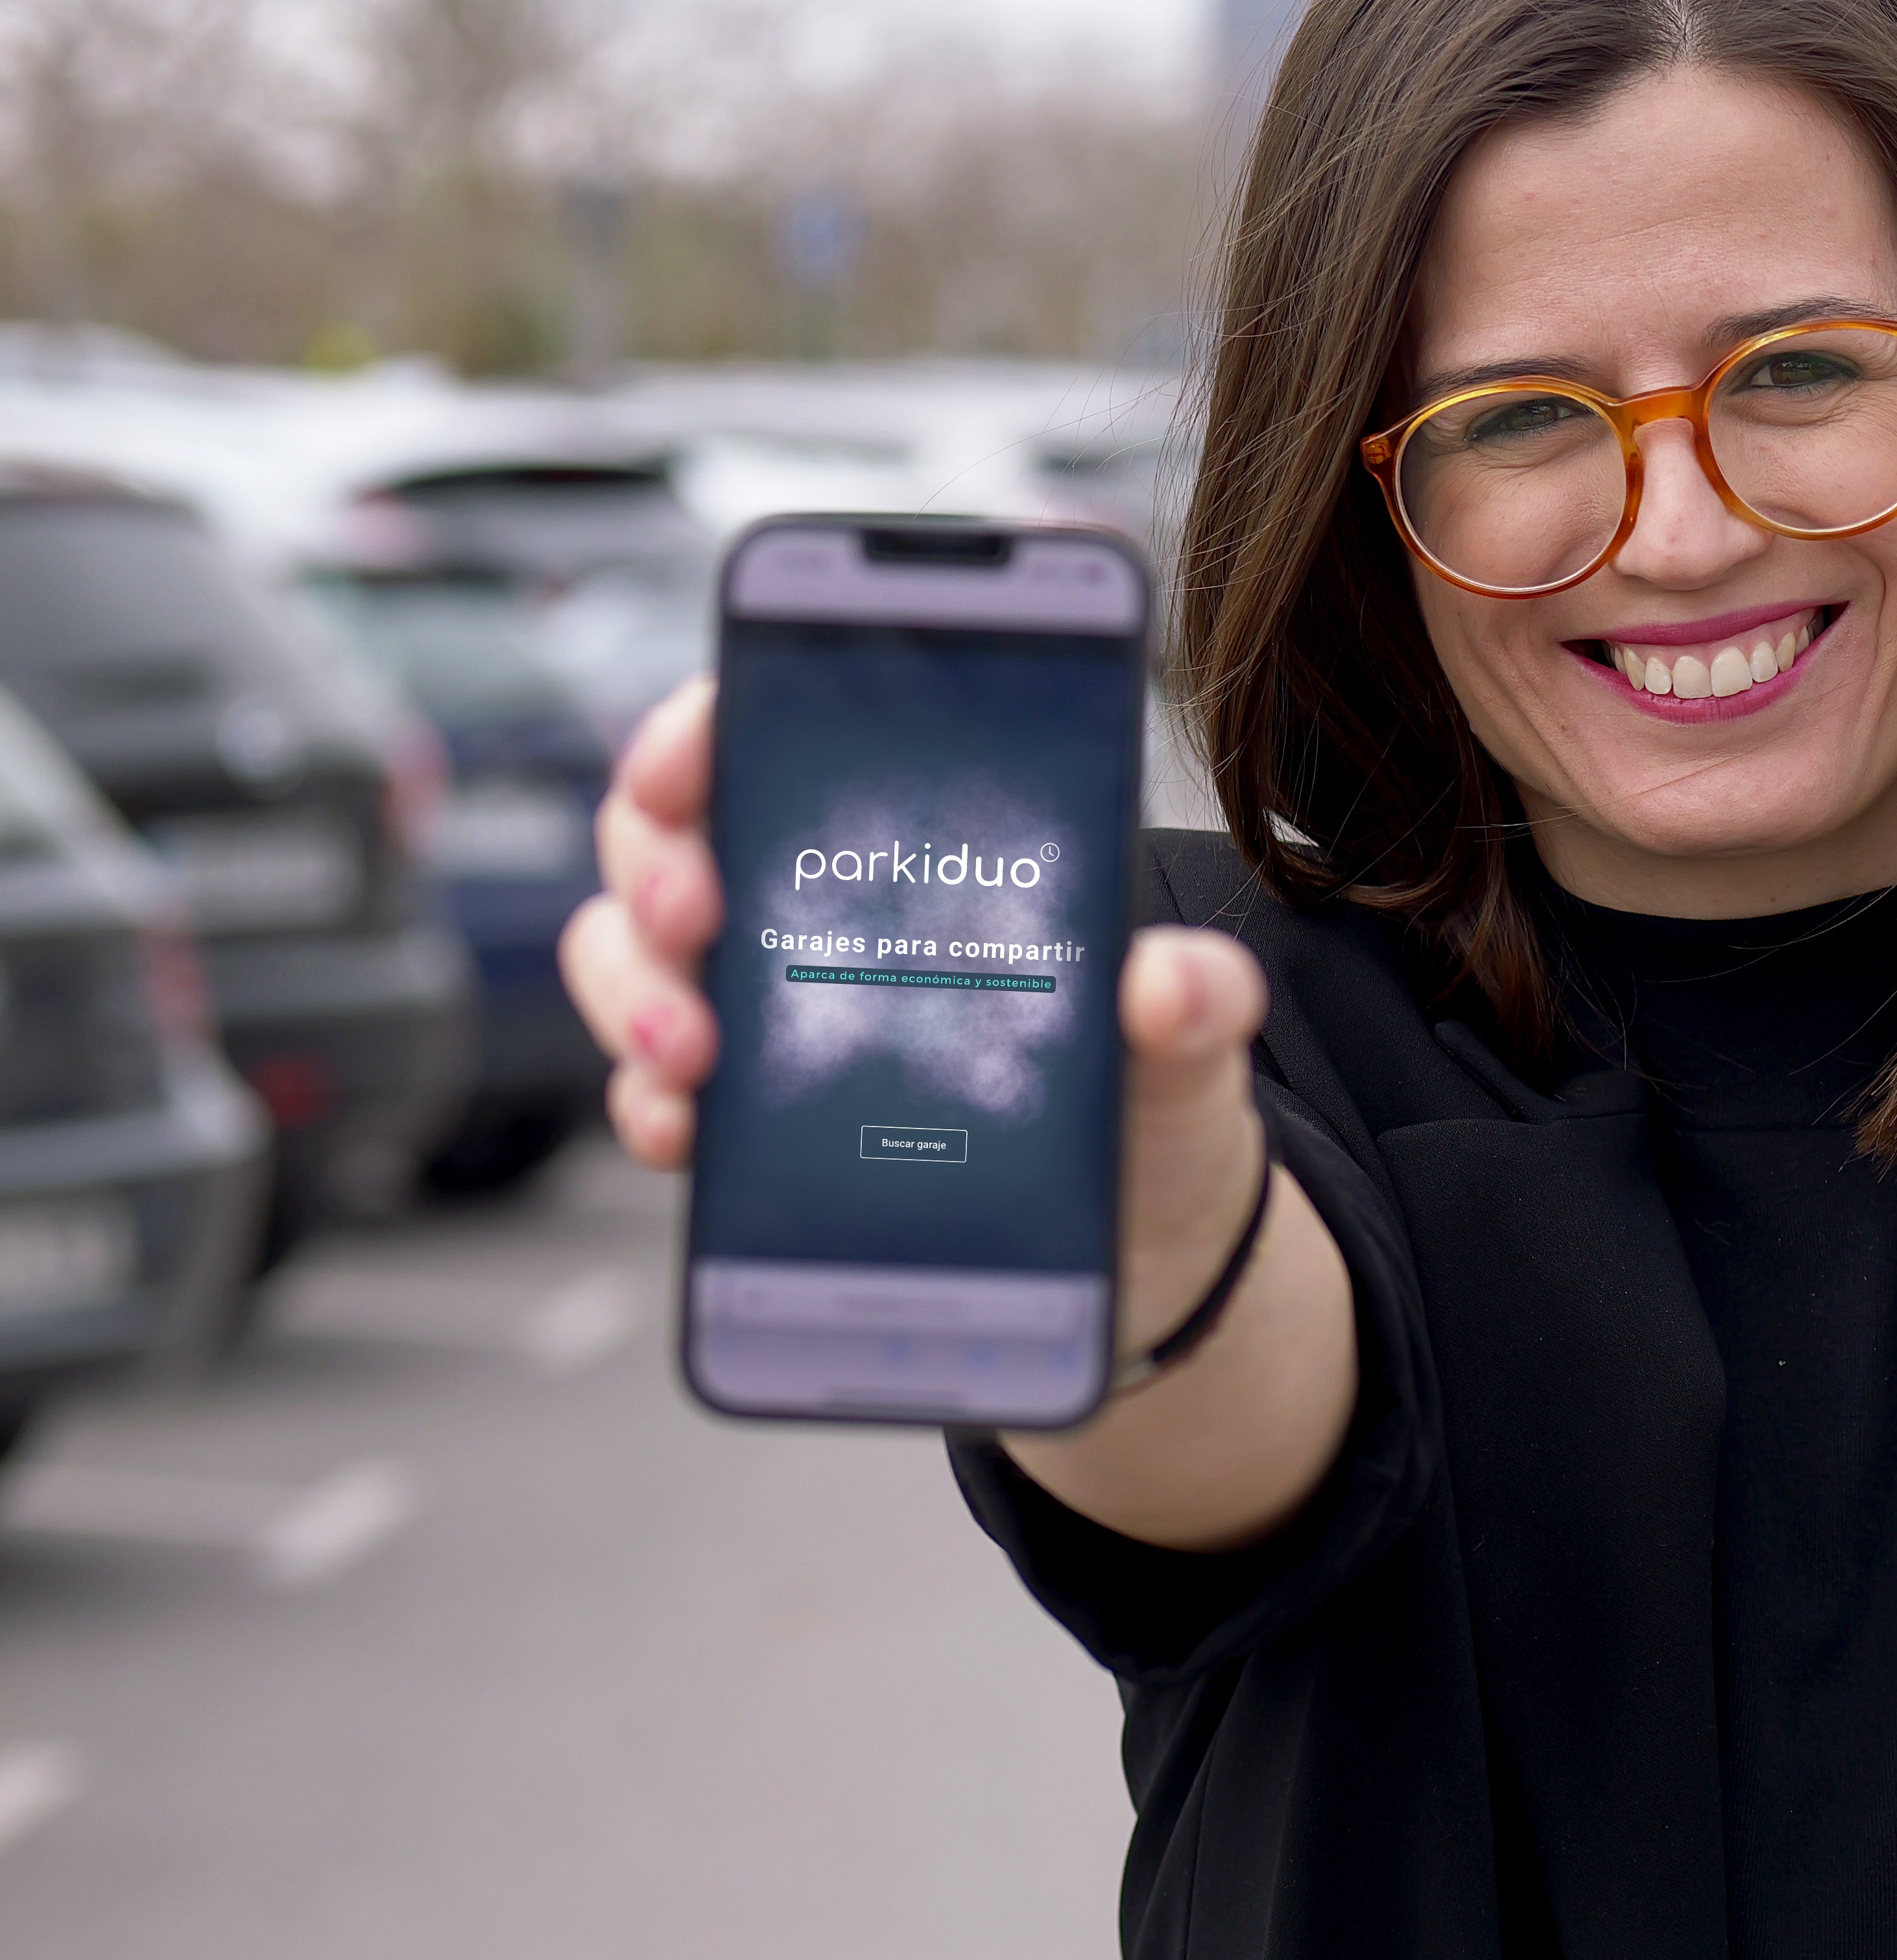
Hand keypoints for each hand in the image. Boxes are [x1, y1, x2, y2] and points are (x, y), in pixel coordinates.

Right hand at [557, 678, 1273, 1355]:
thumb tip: (1167, 983)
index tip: (692, 753)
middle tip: (698, 912)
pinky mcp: (751, 1116)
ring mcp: (770, 1008)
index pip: (776, 728)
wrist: (1143, 1237)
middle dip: (656, 860)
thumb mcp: (1190, 1038)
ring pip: (634, 954)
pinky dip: (650, 1104)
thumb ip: (1199, 998)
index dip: (709, 722)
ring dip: (635, 989)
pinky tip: (685, 1127)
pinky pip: (655, 1089)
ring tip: (695, 1047)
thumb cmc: (1153, 1092)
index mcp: (917, 839)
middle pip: (671, 836)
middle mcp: (821, 907)